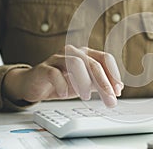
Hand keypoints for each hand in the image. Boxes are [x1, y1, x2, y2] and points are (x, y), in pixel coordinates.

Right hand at [3, 45, 123, 107]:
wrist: (34, 84)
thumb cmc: (61, 81)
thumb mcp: (85, 83)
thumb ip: (100, 84)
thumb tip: (117, 90)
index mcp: (86, 54)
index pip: (105, 58)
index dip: (113, 74)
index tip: (118, 91)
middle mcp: (74, 52)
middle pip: (93, 63)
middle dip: (104, 83)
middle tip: (110, 99)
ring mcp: (58, 58)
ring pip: (76, 64)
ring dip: (84, 82)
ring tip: (86, 97)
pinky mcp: (44, 67)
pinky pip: (55, 73)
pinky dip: (62, 85)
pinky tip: (64, 94)